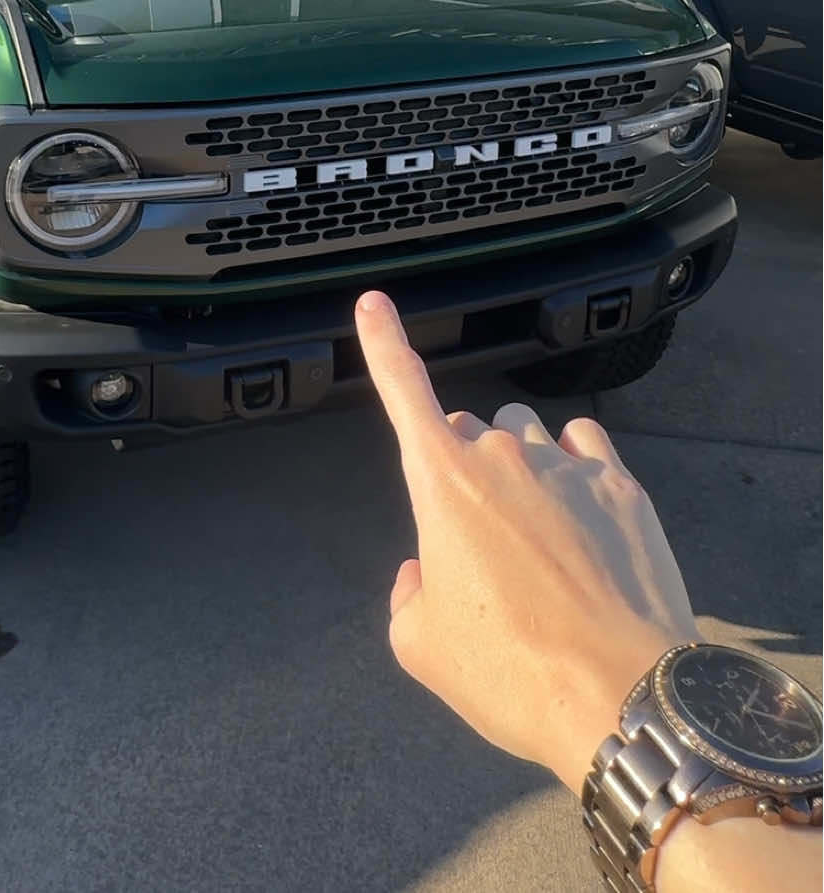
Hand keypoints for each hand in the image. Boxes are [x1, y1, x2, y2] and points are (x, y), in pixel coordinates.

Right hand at [355, 290, 698, 793]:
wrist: (620, 696)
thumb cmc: (510, 673)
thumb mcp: (423, 647)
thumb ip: (408, 596)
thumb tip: (423, 572)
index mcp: (442, 481)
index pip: (402, 390)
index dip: (384, 342)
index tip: (374, 300)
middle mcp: (502, 455)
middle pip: (468, 430)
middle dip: (463, 468)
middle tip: (481, 545)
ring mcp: (567, 463)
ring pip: (527, 431)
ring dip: (521, 464)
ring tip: (537, 534)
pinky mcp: (621, 485)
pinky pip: (585, 445)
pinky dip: (574, 466)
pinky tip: (580, 512)